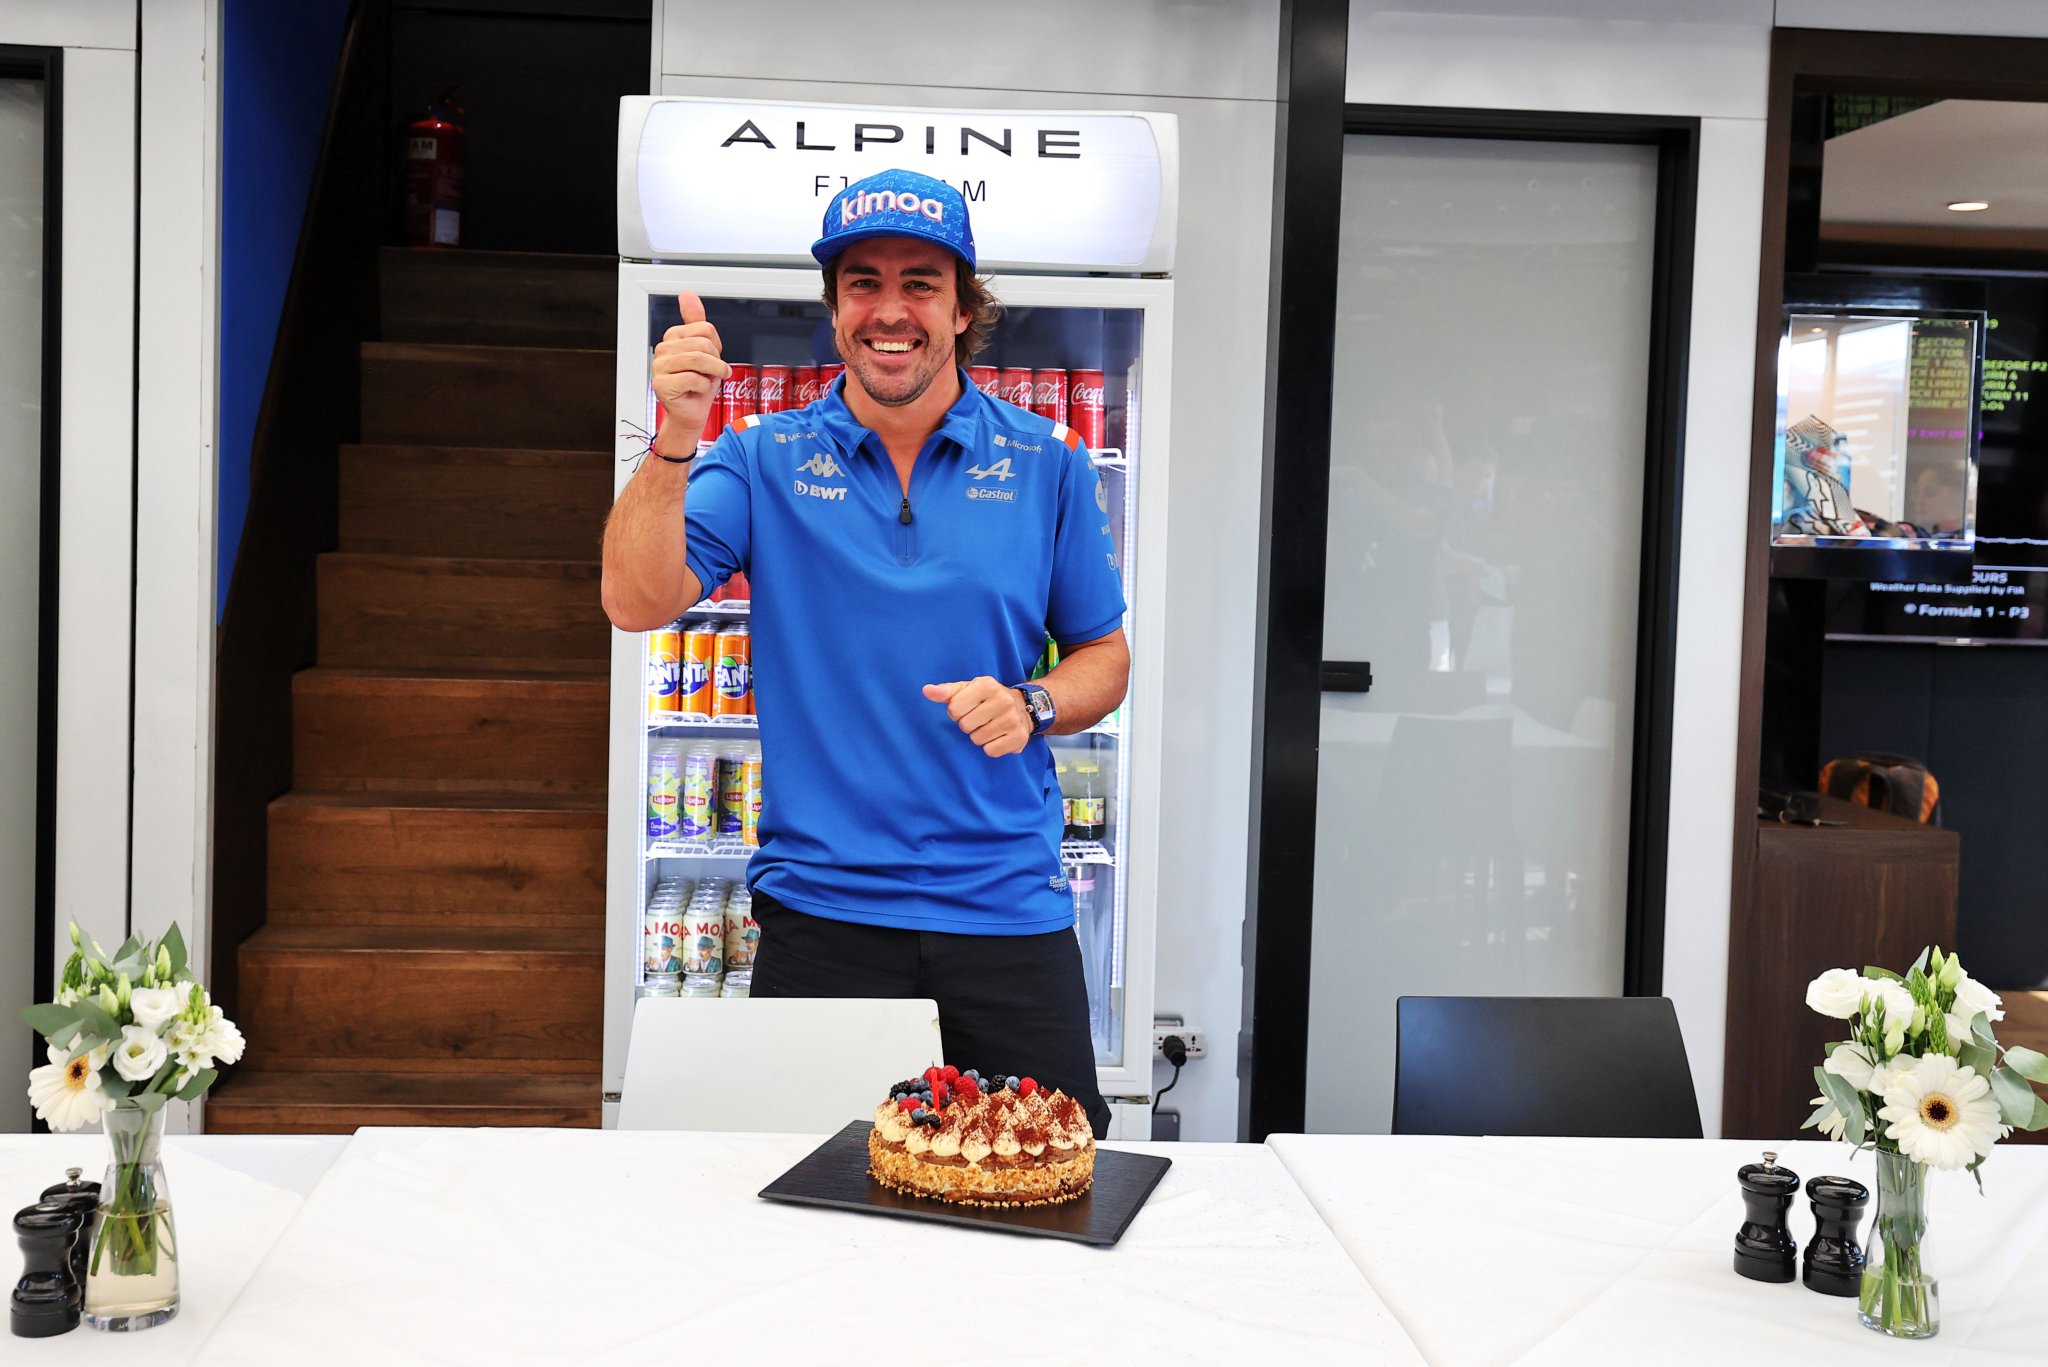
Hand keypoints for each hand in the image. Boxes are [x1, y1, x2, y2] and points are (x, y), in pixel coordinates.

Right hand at [651, 291, 729, 446]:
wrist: (691, 413)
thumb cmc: (699, 385)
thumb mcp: (705, 350)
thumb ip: (697, 322)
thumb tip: (687, 293)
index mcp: (673, 338)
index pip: (705, 329)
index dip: (716, 346)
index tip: (713, 359)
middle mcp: (663, 350)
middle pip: (702, 343)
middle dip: (716, 360)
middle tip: (714, 372)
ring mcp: (659, 367)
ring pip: (697, 359)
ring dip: (713, 372)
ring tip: (712, 379)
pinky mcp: (661, 384)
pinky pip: (692, 378)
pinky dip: (703, 386)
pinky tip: (698, 390)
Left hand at [922, 677, 1030, 757]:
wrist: (1024, 707)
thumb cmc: (988, 698)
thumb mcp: (968, 690)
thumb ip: (946, 691)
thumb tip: (926, 690)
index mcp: (987, 685)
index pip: (954, 709)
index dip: (956, 712)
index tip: (968, 708)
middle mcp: (1003, 701)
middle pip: (965, 726)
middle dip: (968, 725)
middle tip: (980, 718)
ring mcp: (1012, 720)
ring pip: (977, 740)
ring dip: (979, 736)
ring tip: (990, 726)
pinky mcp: (1018, 738)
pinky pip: (990, 751)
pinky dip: (991, 747)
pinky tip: (998, 736)